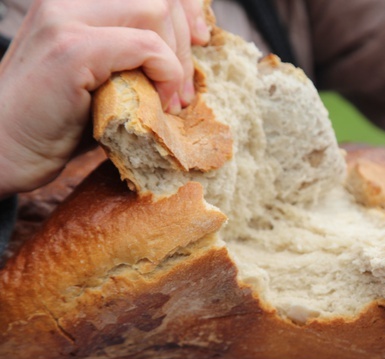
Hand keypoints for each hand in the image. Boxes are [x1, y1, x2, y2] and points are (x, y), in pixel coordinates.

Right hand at [0, 0, 210, 197]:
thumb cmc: (55, 124)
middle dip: (185, 42)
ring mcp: (65, 19)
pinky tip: (163, 103)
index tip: (200, 40)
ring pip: (154, 11)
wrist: (1, 152)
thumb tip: (188, 58)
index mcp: (75, 3)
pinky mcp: (70, 50)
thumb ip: (134, 59)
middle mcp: (67, 0)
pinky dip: (167, 73)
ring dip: (177, 60)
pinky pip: (146, 46)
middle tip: (185, 91)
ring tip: (173, 101)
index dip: (184, 7)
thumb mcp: (103, 80)